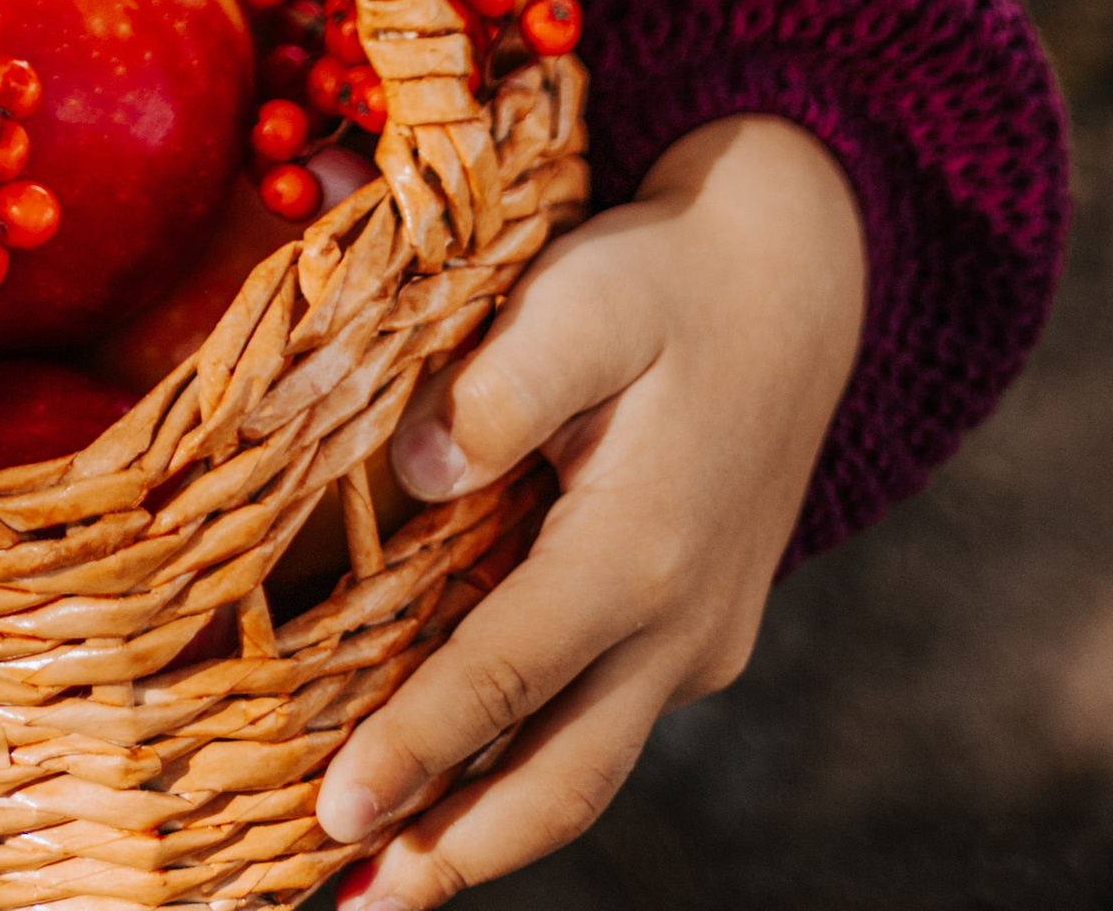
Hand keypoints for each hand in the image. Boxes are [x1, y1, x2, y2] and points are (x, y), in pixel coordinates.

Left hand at [315, 113, 867, 902]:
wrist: (796, 281)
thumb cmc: (669, 280)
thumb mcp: (585, 297)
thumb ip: (502, 384)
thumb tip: (413, 471)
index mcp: (642, 549)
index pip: (506, 675)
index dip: (416, 750)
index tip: (335, 812)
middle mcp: (679, 623)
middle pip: (559, 778)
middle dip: (455, 855)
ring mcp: (696, 638)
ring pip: (584, 768)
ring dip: (490, 835)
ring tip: (387, 887)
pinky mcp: (695, 631)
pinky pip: (602, 724)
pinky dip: (528, 769)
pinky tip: (457, 784)